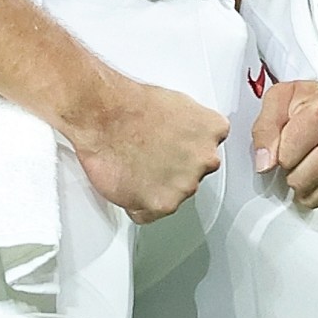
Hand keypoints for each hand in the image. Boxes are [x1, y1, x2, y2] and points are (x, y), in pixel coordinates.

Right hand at [66, 75, 227, 223]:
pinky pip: (149, 213)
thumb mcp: (176, 103)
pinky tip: (128, 184)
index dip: (188, 150)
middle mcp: (205, 159)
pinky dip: (137, 205)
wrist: (105, 117)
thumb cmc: (132, 105)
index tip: (176, 148)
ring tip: (136, 166)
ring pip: (174, 195)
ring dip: (157, 187)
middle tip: (151, 157)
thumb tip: (182, 136)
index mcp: (212, 130)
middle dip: (174, 169)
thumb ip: (190, 127)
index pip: (209, 149)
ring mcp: (186, 184)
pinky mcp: (163, 203)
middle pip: (194, 173)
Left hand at [253, 80, 317, 214]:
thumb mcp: (284, 100)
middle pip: (300, 181)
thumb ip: (265, 128)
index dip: (282, 154)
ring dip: (310, 189)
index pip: (285, 156)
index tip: (292, 144)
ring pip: (317, 198)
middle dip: (295, 174)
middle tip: (305, 158)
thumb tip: (264, 164)